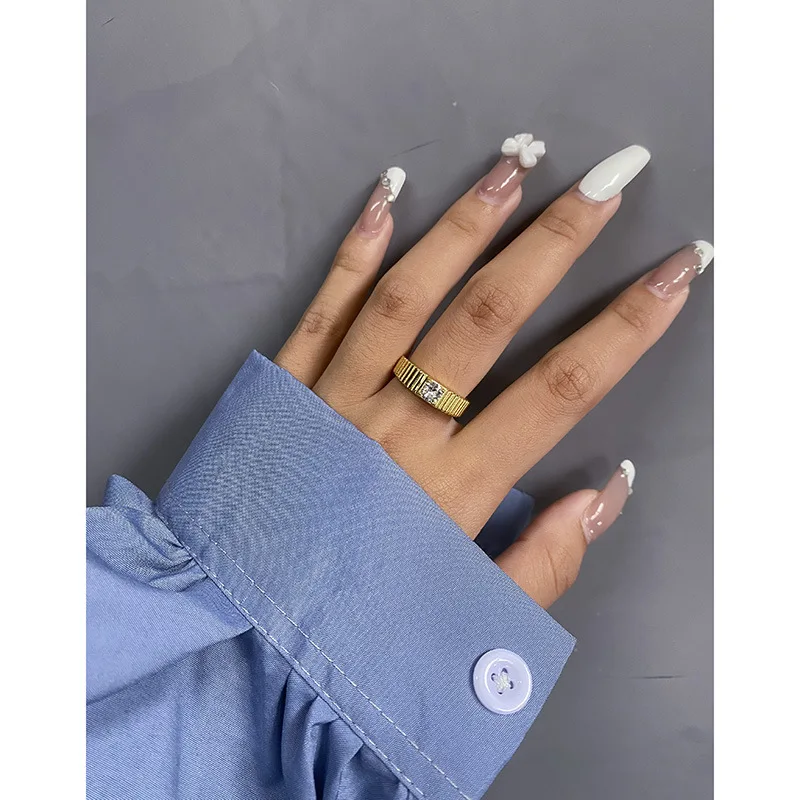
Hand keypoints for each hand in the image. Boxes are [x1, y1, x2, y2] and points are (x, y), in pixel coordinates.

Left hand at [274, 141, 712, 608]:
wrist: (241, 634)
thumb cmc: (358, 628)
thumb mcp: (465, 617)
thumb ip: (544, 564)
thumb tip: (609, 490)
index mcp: (454, 487)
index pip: (560, 389)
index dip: (627, 327)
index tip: (675, 270)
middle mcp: (397, 429)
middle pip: (487, 318)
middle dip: (555, 243)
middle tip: (607, 178)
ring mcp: (334, 402)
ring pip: (407, 296)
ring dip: (464, 226)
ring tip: (513, 165)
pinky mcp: (283, 392)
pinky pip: (322, 312)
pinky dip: (354, 252)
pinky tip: (387, 197)